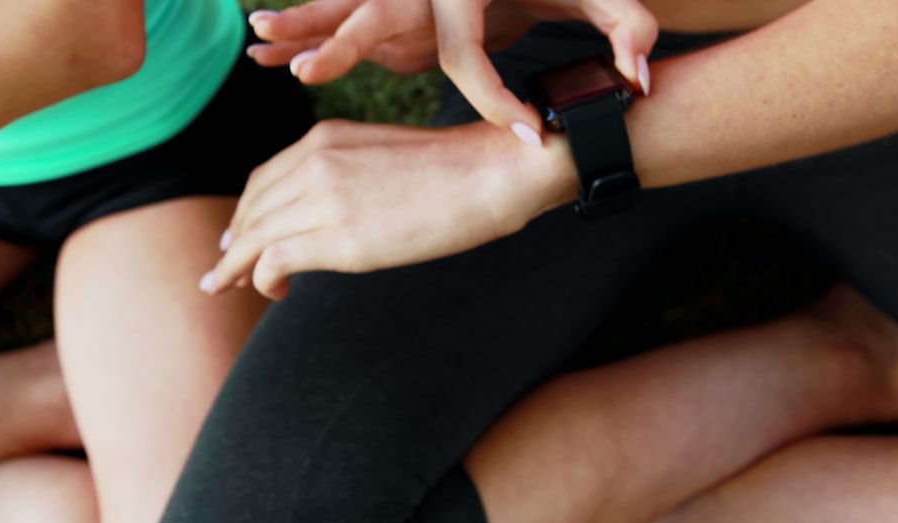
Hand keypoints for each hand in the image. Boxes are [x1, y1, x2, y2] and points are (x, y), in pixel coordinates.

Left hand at [200, 120, 576, 298]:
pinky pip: (273, 260)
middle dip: (233, 240)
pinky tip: (274, 292)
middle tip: (223, 268)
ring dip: (234, 265)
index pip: (266, 178)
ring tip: (226, 286)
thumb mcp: (385, 158)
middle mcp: (314, 162)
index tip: (238, 234)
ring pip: (253, 236)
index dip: (246, 210)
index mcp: (325, 139)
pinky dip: (261, 279)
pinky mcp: (337, 237)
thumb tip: (338, 212)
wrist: (488, 174)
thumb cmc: (454, 171)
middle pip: (253, 207)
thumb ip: (348, 175)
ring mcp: (323, 198)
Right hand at [247, 0, 656, 143]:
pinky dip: (307, 35)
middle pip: (376, 14)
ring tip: (258, 40)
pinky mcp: (396, 10)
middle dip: (340, 41)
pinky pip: (341, 21)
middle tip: (306, 68)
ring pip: (345, 10)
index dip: (499, 100)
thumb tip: (639, 76)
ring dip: (303, 28)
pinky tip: (269, 52)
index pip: (474, 56)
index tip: (530, 135)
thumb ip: (629, 28)